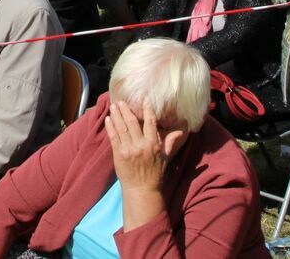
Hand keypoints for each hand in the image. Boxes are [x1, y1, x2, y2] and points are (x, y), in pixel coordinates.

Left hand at [107, 100, 177, 228]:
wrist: (142, 189)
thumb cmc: (155, 173)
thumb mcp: (165, 157)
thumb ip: (170, 142)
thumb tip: (181, 131)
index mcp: (153, 144)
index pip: (151, 123)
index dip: (147, 109)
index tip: (144, 99)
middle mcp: (141, 145)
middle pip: (132, 122)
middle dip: (126, 110)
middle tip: (122, 101)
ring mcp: (128, 149)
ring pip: (121, 128)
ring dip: (117, 115)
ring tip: (114, 106)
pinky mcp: (118, 154)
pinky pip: (113, 137)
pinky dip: (110, 127)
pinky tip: (108, 119)